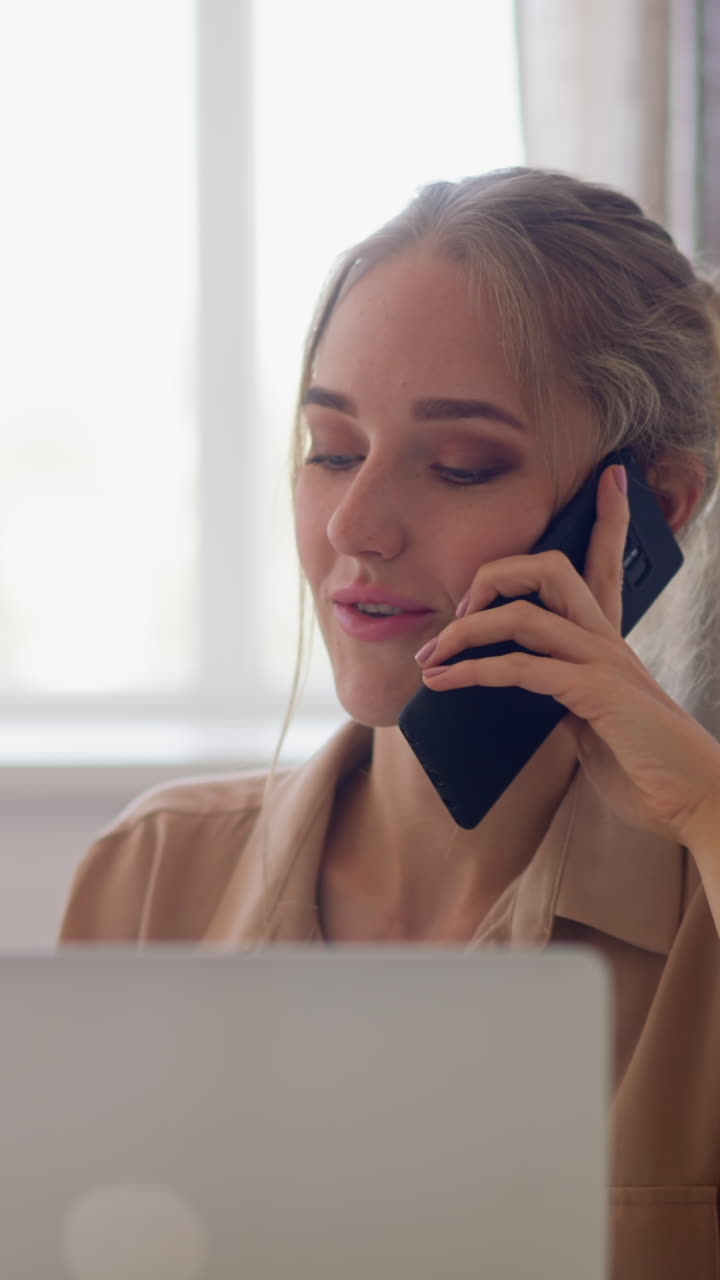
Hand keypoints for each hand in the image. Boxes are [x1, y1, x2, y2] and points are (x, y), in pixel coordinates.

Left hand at [416, 464, 719, 845]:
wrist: (692, 802)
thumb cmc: (643, 765)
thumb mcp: (592, 721)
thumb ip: (561, 696)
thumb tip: (516, 690)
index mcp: (610, 642)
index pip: (607, 565)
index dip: (608, 518)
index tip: (610, 477)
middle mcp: (608, 641)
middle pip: (550, 569)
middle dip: (493, 574)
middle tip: (457, 608)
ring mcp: (603, 663)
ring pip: (523, 615)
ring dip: (466, 631)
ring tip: (431, 655)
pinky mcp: (596, 693)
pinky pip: (522, 669)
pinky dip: (474, 672)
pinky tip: (446, 681)